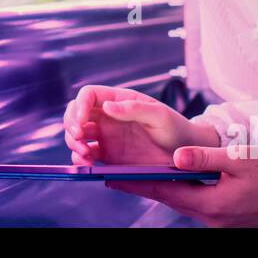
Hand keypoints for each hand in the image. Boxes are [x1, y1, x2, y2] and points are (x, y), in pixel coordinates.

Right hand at [63, 85, 218, 166]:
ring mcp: (106, 136)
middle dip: (71, 124)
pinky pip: (85, 154)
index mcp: (119, 101)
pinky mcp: (108, 155)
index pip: (89, 95)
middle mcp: (108, 117)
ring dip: (73, 142)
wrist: (186, 155)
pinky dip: (79, 157)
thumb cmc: (176, 129)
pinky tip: (87, 162)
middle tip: (80, 137)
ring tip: (85, 153)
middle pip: (76, 113)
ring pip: (77, 134)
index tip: (83, 121)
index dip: (80, 105)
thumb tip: (108, 106)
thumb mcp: (160, 116)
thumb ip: (134, 109)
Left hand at [107, 145, 257, 226]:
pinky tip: (175, 179)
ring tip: (138, 176)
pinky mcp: (229, 217)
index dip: (137, 183)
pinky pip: (199, 203)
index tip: (111, 176)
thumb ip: (204, 158)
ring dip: (164, 188)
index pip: (165, 192)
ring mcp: (221, 221)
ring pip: (185, 201)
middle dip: (144, 186)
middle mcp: (213, 218)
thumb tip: (174, 157)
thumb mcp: (239, 158)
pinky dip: (184, 191)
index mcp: (212, 204)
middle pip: (171, 199)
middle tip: (115, 175)